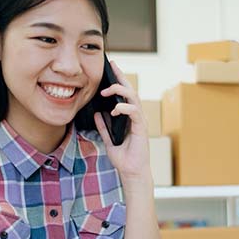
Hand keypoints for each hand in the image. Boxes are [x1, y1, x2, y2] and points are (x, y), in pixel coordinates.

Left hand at [93, 60, 150, 183]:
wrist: (131, 172)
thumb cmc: (123, 158)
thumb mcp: (108, 140)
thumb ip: (103, 127)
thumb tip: (97, 114)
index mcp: (129, 118)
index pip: (124, 95)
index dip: (118, 80)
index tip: (111, 68)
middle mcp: (136, 116)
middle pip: (130, 91)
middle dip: (121, 77)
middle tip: (112, 66)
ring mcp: (140, 121)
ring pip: (134, 98)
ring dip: (120, 91)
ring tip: (106, 91)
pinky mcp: (141, 128)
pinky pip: (134, 112)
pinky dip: (124, 108)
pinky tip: (114, 109)